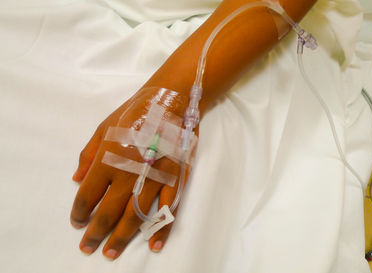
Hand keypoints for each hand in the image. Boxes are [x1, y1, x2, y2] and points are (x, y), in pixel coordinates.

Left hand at [70, 87, 190, 258]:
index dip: (79, 213)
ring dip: (121, 238)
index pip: (87, 195)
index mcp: (108, 159)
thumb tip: (77, 179)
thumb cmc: (135, 112)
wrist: (171, 101)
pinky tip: (153, 244)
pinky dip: (161, 229)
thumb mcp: (104, 127)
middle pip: (107, 213)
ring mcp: (154, 178)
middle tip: (87, 248)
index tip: (76, 223)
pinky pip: (168, 209)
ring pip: (135, 217)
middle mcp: (129, 173)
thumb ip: (88, 154)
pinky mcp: (175, 179)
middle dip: (95, 234)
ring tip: (110, 253)